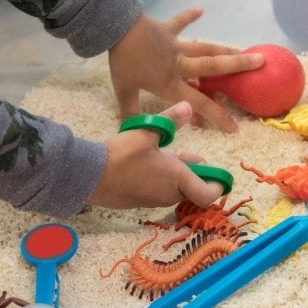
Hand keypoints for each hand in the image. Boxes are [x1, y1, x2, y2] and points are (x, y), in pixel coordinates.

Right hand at [88, 101, 224, 209]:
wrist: (89, 177)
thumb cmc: (120, 155)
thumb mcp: (145, 132)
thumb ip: (168, 121)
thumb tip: (187, 106)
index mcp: (176, 179)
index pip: (207, 194)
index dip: (216, 185)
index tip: (217, 176)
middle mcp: (169, 194)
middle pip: (191, 189)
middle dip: (194, 173)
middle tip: (188, 155)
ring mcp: (153, 200)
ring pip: (175, 189)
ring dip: (176, 175)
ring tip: (165, 154)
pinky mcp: (140, 202)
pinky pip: (159, 192)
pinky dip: (161, 180)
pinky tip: (147, 163)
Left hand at [108, 8, 263, 132]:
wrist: (116, 28)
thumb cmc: (123, 62)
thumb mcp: (124, 92)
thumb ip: (132, 113)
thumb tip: (134, 132)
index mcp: (171, 83)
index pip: (199, 104)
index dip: (217, 116)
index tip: (234, 127)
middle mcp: (180, 65)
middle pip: (213, 68)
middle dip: (237, 67)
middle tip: (260, 64)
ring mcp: (176, 45)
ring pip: (205, 48)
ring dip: (225, 49)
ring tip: (245, 49)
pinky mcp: (167, 30)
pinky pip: (180, 22)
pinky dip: (189, 16)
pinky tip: (201, 9)